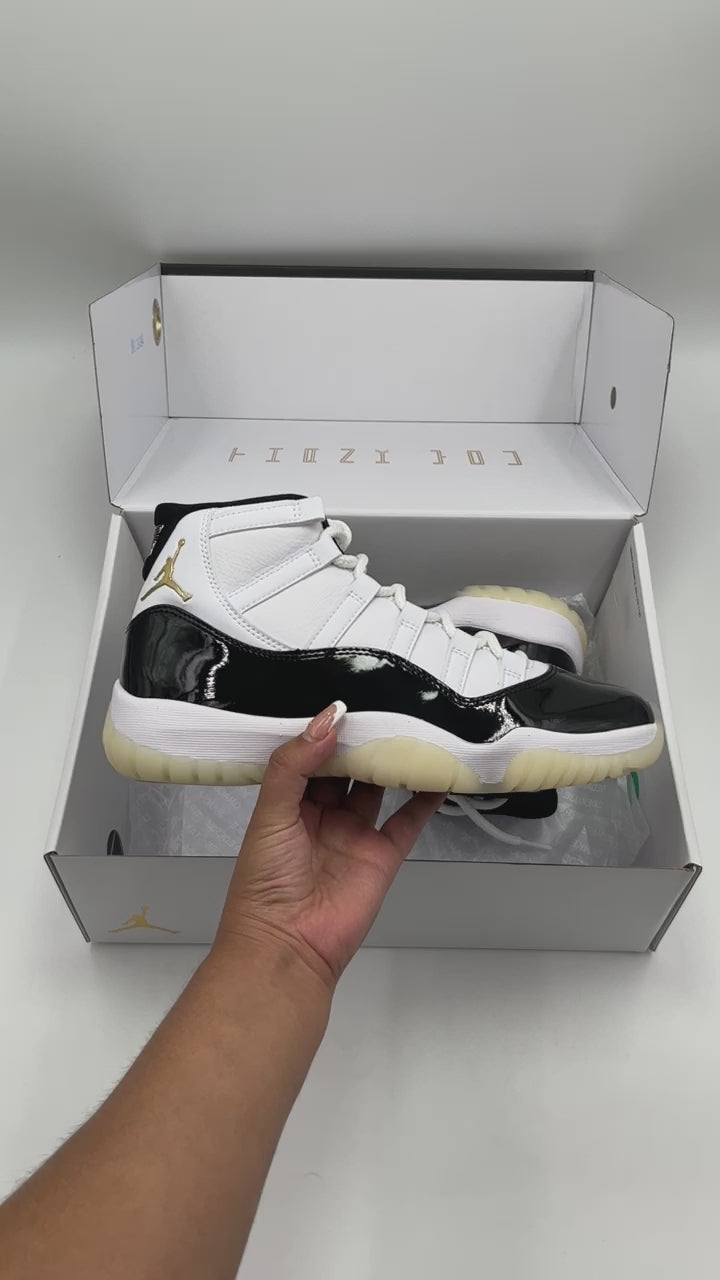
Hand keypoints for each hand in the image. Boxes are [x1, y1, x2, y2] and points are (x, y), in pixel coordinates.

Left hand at [216, 703, 442, 991]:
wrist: (287, 946)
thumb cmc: (264, 884)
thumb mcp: (270, 814)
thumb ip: (294, 765)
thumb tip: (326, 720)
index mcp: (289, 804)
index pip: (310, 756)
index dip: (326, 731)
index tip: (346, 703)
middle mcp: (322, 816)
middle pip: (347, 768)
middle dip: (362, 741)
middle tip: (383, 707)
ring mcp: (354, 835)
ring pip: (378, 788)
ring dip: (392, 762)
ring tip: (411, 728)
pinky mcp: (382, 855)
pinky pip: (408, 821)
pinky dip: (425, 798)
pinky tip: (437, 773)